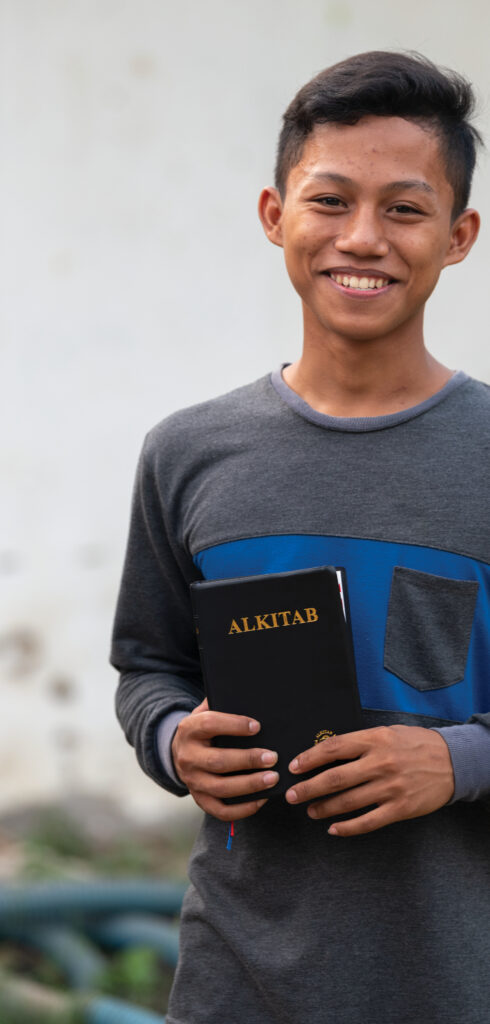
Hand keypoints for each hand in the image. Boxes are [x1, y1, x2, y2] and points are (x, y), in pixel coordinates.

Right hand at [171, 698, 278, 820]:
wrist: (178, 752)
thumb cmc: (203, 729)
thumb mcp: (205, 711)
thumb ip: (221, 702)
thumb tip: (250, 694)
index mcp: (189, 730)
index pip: (210, 725)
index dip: (233, 725)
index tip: (257, 726)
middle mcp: (188, 757)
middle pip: (218, 761)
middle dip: (248, 760)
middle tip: (273, 757)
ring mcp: (193, 781)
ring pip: (221, 788)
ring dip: (250, 785)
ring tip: (273, 778)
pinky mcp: (200, 799)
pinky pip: (221, 810)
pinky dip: (243, 809)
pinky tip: (262, 799)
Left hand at [285, 725, 454, 836]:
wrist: (453, 761)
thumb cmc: (416, 744)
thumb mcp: (388, 733)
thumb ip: (362, 743)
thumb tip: (328, 754)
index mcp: (375, 740)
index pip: (333, 748)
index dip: (310, 758)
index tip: (294, 767)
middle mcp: (380, 763)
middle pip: (334, 778)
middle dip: (308, 788)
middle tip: (291, 795)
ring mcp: (390, 787)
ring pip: (347, 802)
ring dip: (324, 808)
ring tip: (310, 811)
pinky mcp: (400, 808)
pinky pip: (367, 822)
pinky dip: (347, 828)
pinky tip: (333, 829)